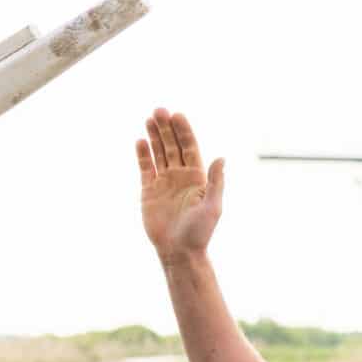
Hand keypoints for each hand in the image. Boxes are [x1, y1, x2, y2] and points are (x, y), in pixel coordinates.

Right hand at [137, 108, 224, 262]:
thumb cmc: (199, 232)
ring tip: (149, 118)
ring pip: (159, 153)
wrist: (179, 251)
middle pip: (173, 145)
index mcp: (197, 177)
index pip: (190, 147)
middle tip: (159, 111)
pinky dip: (143, 155)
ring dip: (155, 136)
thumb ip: (216, 182)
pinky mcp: (149, 191)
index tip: (177, 116)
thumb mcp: (212, 207)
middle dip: (167, 128)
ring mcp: (165, 182)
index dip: (184, 131)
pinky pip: (146, 168)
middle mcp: (181, 176)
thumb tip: (221, 158)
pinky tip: (140, 141)